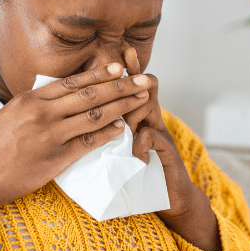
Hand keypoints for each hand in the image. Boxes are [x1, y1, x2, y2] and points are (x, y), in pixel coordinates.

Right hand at [0, 62, 152, 206]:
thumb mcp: (12, 114)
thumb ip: (37, 103)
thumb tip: (61, 94)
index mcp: (31, 99)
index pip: (72, 82)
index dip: (99, 73)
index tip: (119, 67)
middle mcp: (43, 113)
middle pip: (90, 95)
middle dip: (121, 86)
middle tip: (143, 80)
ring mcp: (51, 135)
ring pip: (94, 115)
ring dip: (122, 106)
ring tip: (140, 100)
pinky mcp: (56, 158)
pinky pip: (88, 142)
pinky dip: (107, 134)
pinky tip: (122, 128)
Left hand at [122, 48, 221, 250]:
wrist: (169, 198)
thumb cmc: (138, 173)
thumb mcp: (120, 150)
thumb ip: (108, 133)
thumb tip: (80, 121)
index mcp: (137, 119)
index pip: (129, 89)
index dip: (127, 70)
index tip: (120, 52)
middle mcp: (150, 121)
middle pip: (144, 90)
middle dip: (134, 75)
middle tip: (126, 60)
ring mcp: (160, 134)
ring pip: (148, 109)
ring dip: (135, 112)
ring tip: (129, 118)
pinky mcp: (167, 152)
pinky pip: (153, 138)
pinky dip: (142, 144)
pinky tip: (137, 154)